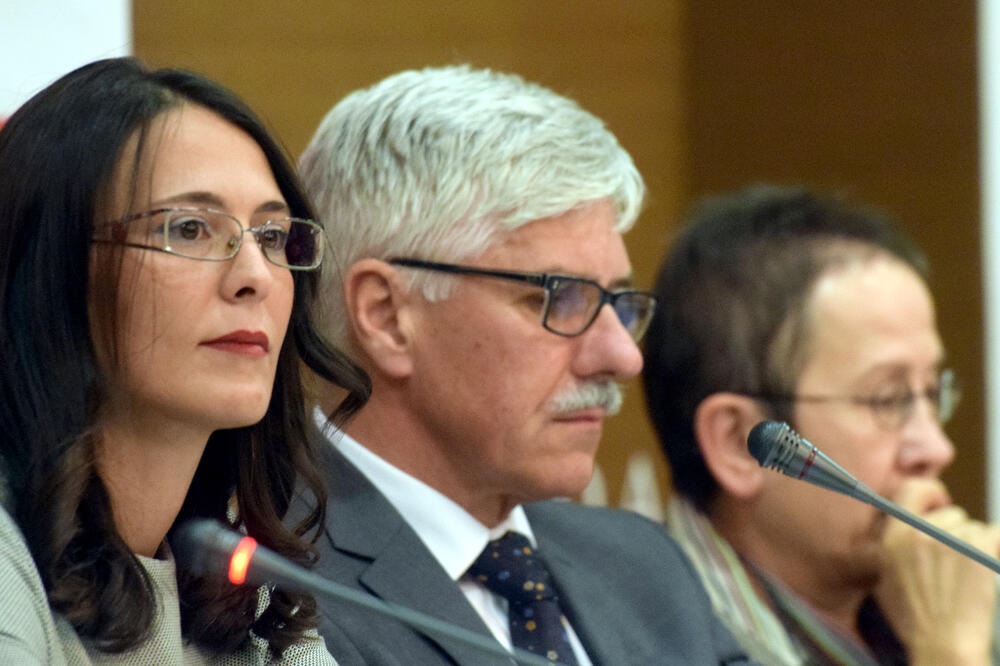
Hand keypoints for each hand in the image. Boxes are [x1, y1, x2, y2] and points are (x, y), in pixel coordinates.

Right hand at [875, 477, 999, 665]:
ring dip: (977, 547)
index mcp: (893, 537)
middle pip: (951, 514)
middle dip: (959, 532)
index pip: (911, 489)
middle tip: (960, 560)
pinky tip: (987, 569)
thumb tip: (906, 530)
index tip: (941, 504)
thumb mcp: (886, 579)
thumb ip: (893, 549)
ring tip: (969, 578)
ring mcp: (950, 539)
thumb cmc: (916, 620)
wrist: (942, 645)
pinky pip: (995, 534)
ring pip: (975, 528)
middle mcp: (919, 532)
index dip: (930, 492)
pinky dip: (995, 549)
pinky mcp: (979, 548)